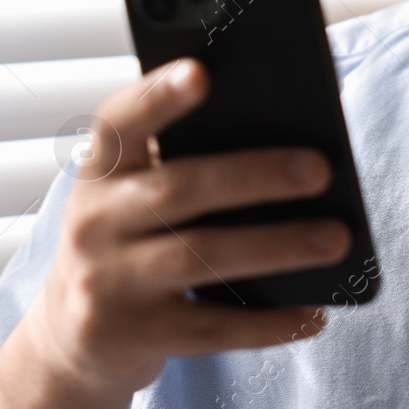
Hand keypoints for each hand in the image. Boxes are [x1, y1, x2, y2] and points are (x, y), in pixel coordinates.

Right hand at [26, 56, 350, 398]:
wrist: (71, 335)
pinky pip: (212, 328)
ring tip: (336, 238)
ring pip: (201, 257)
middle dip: (254, 176)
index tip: (201, 72)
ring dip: (276, 246)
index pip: (120, 122)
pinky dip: (268, 322)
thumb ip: (180, 161)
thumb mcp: (132, 193)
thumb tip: (285, 143)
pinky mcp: (135, 335)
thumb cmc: (129, 239)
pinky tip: (314, 313)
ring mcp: (110, 283)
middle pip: (179, 189)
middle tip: (320, 168)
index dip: (157, 96)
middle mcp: (96, 221)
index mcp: (101, 170)